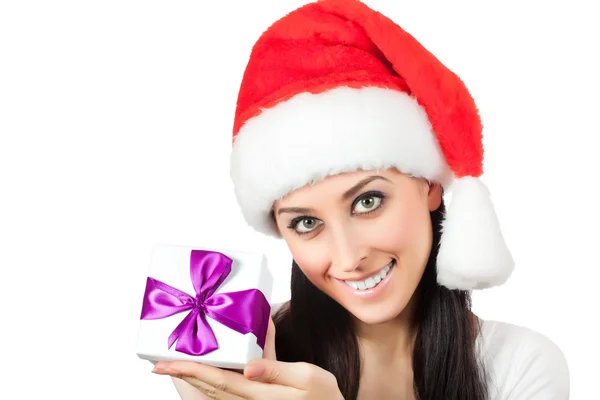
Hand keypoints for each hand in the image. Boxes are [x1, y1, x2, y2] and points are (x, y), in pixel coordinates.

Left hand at [153, 317, 343, 399]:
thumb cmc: (323, 395)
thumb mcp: (306, 377)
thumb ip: (275, 370)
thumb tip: (248, 366)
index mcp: (258, 393)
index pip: (216, 378)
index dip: (188, 370)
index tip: (164, 362)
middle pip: (208, 387)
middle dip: (182, 375)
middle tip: (158, 363)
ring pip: (213, 392)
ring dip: (191, 380)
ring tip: (174, 366)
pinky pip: (225, 394)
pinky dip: (209, 383)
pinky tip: (204, 374)